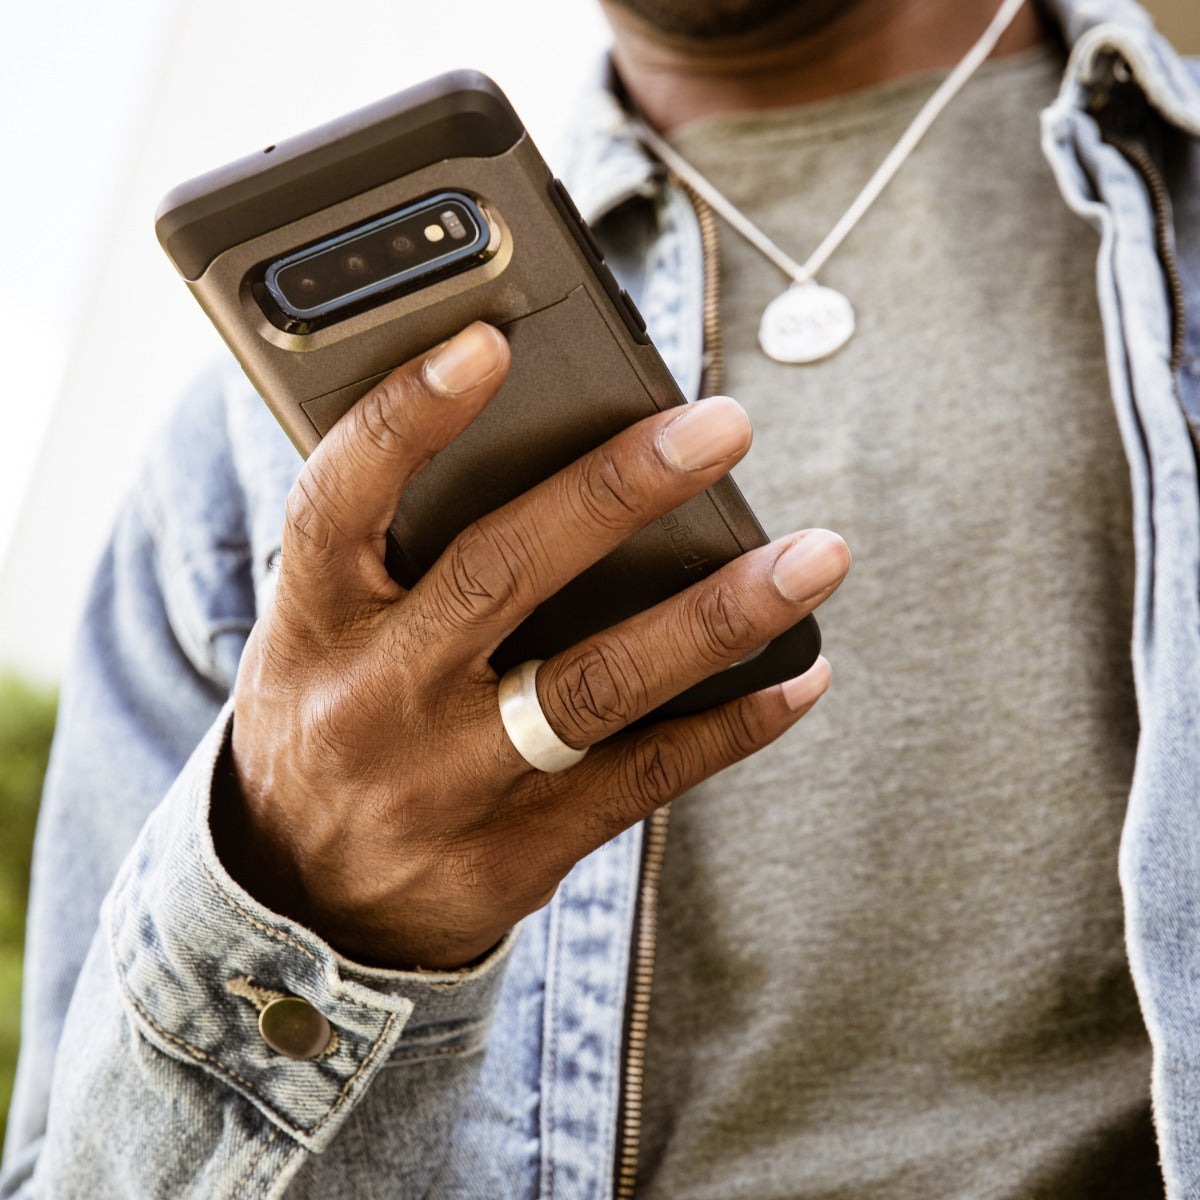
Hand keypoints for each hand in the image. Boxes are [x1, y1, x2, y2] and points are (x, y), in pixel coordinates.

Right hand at [216, 321, 848, 968]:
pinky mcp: (513, 852)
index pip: (341, 500)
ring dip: (716, 616)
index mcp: (313, 622)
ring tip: (816, 557)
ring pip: (597, 686)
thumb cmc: (328, 721)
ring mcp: (447, 785)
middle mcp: (373, 700)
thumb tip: (541, 447)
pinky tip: (799, 676)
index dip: (408, 416)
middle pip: (501, 575)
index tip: (491, 343)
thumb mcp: (318, 635)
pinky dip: (730, 725)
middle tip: (721, 427)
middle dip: (616, 493)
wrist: (303, 901)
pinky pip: (640, 780)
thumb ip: (396, 554)